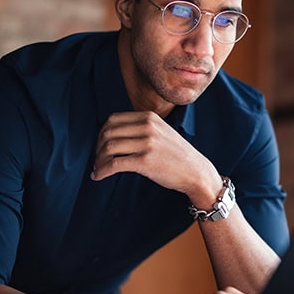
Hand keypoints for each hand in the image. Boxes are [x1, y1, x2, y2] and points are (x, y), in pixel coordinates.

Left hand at [91, 111, 219, 203]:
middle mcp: (148, 127)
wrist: (195, 171)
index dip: (102, 133)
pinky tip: (98, 176)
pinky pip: (114, 164)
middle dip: (98, 147)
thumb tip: (112, 134)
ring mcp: (147, 144)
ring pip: (109, 148)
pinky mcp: (145, 161)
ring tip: (97, 169)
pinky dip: (102, 170)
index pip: (113, 119)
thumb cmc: (177, 155)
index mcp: (149, 117)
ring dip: (98, 160)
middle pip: (108, 132)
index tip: (100, 145)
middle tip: (97, 159)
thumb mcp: (162, 132)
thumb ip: (142, 128)